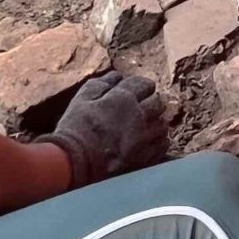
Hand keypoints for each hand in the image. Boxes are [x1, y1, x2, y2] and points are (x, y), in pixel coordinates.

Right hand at [52, 71, 169, 187]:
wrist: (75, 162)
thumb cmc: (75, 129)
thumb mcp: (82, 99)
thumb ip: (101, 84)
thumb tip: (116, 76)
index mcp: (123, 99)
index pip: (144, 84)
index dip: (141, 86)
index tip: (137, 91)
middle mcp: (139, 116)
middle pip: (158, 103)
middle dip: (151, 102)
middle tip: (141, 108)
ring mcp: (144, 138)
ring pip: (162, 124)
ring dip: (156, 122)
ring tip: (145, 126)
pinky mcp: (145, 157)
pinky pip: (163, 145)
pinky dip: (159, 141)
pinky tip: (149, 141)